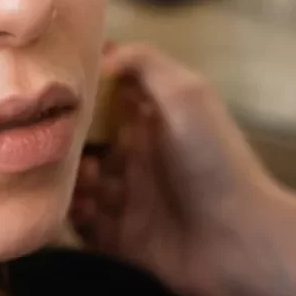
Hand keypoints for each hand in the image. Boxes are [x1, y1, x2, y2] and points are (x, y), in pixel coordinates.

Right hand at [71, 42, 295, 295]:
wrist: (240, 241)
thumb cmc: (214, 161)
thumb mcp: (187, 94)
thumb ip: (144, 63)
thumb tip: (100, 53)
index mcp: (150, 124)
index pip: (103, 100)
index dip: (79, 94)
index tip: (55, 90)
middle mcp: (136, 160)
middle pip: (81, 143)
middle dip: (65, 142)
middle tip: (63, 144)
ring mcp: (127, 201)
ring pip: (76, 183)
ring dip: (70, 179)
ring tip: (85, 180)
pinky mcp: (119, 239)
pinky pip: (81, 225)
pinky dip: (74, 215)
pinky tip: (83, 208)